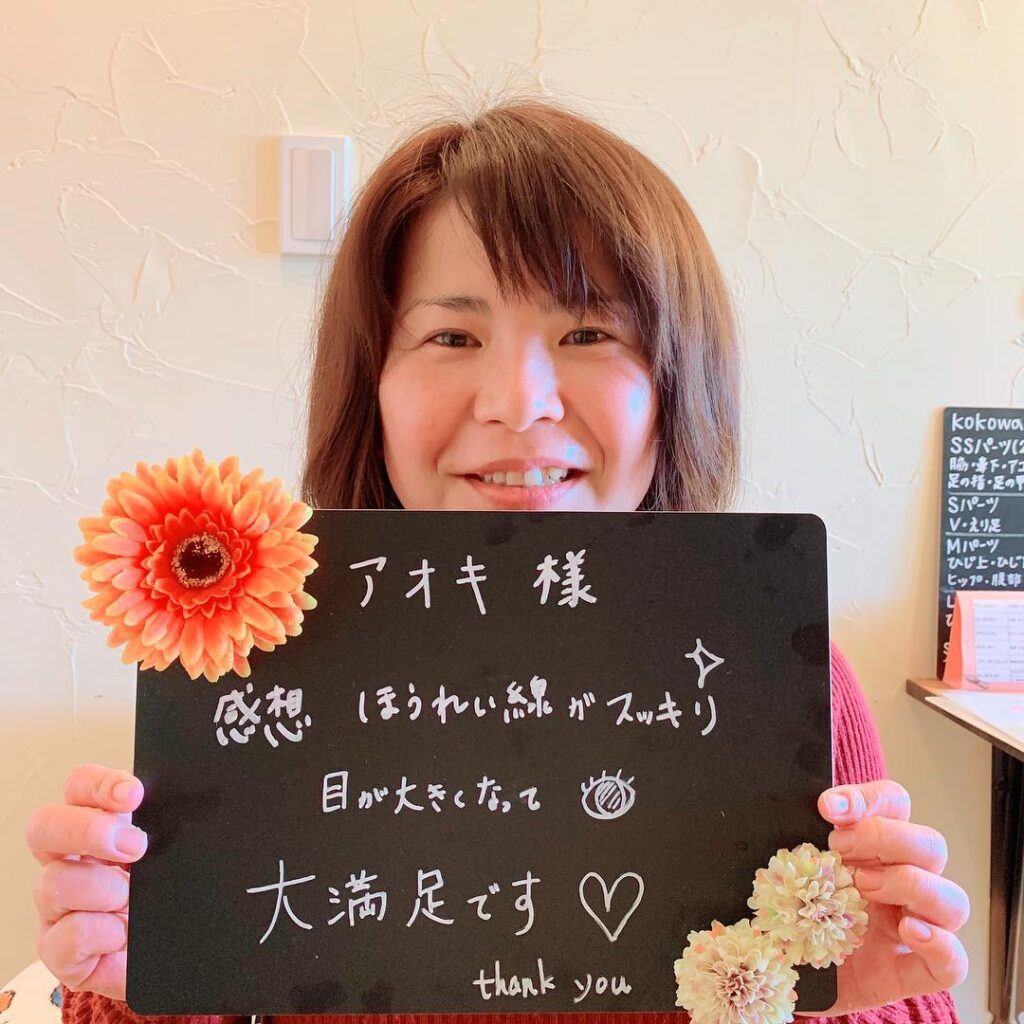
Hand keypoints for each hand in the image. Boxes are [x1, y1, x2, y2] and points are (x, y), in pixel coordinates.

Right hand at [25, 763, 147, 999]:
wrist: (164, 953)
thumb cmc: (163, 896)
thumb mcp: (169, 854)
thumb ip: (167, 828)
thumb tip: (191, 805)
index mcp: (94, 828)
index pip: (79, 788)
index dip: (99, 784)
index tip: (135, 794)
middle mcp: (67, 861)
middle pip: (45, 826)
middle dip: (88, 830)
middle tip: (135, 846)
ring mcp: (57, 906)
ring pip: (56, 883)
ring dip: (105, 889)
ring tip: (133, 899)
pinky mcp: (58, 950)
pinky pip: (67, 936)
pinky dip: (103, 933)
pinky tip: (124, 933)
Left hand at [796, 779, 968, 1015]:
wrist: (775, 972)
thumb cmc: (782, 911)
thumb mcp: (781, 870)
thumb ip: (792, 840)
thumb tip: (774, 810)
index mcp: (872, 848)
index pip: (893, 804)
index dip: (869, 798)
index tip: (827, 808)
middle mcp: (901, 881)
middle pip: (930, 845)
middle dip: (887, 838)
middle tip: (838, 849)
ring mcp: (911, 927)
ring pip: (953, 900)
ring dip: (913, 885)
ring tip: (863, 887)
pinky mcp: (912, 971)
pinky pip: (955, 961)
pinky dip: (940, 943)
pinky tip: (909, 931)